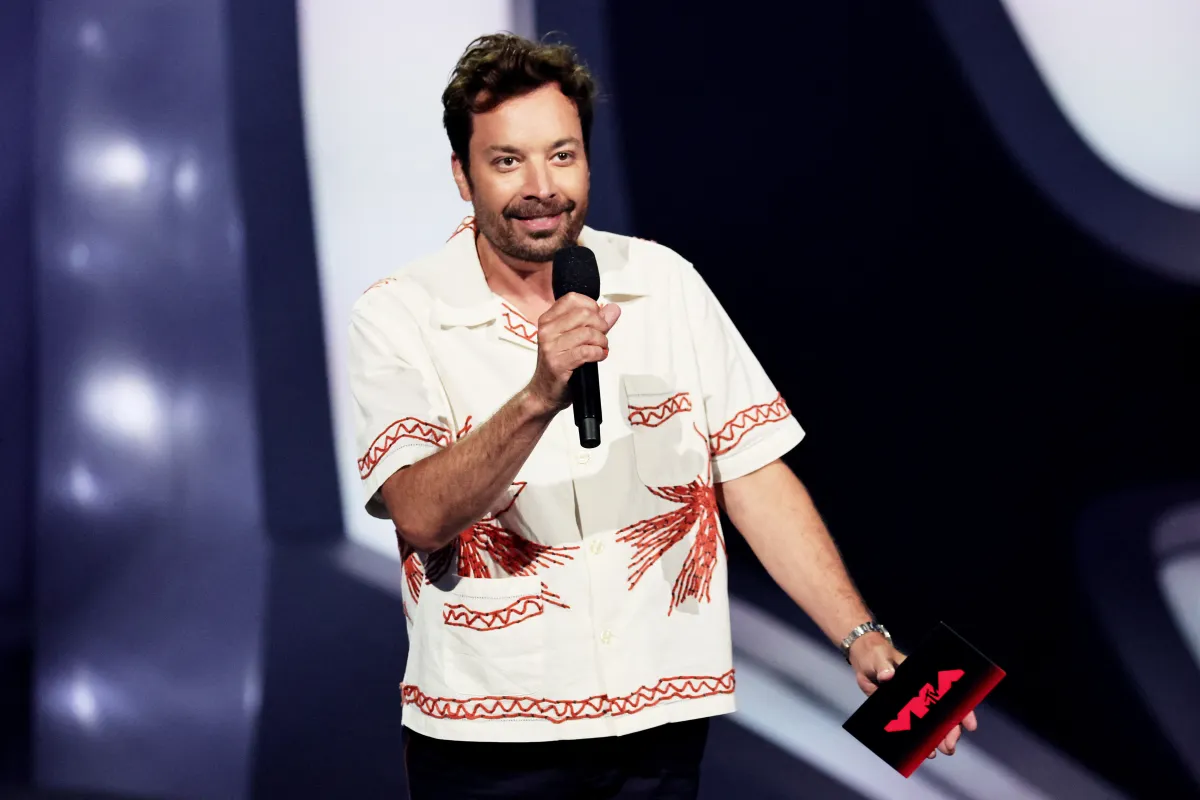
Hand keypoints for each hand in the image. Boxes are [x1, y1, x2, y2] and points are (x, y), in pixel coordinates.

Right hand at [526, 293, 620, 413]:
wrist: (544, 392)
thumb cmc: (559, 365)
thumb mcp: (574, 340)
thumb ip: (595, 323)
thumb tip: (613, 309)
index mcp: (548, 320)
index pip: (573, 299)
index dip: (591, 306)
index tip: (597, 318)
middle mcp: (547, 330)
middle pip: (584, 314)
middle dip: (601, 325)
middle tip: (602, 337)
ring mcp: (551, 347)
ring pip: (587, 333)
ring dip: (601, 342)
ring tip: (600, 349)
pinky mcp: (558, 363)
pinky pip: (586, 351)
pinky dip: (598, 353)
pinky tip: (597, 356)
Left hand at [849, 633, 979, 759]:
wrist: (864, 662)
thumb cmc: (877, 656)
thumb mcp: (881, 659)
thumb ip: (884, 667)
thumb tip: (887, 675)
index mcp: (925, 680)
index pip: (950, 694)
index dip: (963, 710)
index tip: (969, 725)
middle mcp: (922, 694)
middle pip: (943, 714)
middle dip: (950, 731)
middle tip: (949, 747)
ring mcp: (912, 705)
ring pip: (930, 724)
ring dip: (935, 739)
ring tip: (934, 752)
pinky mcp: (900, 713)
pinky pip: (912, 729)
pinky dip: (918, 740)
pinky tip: (921, 750)